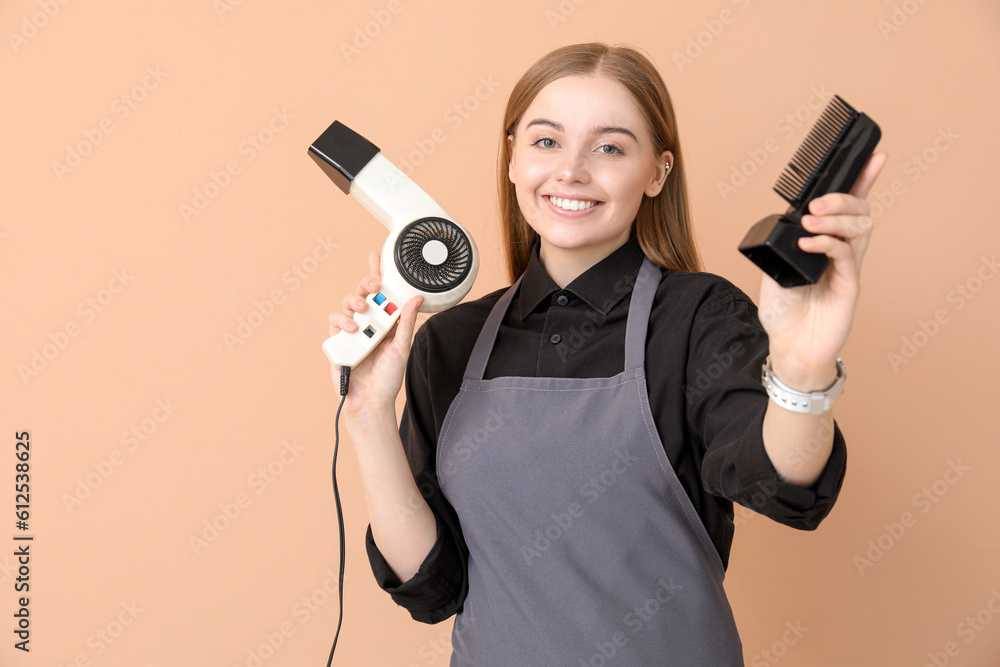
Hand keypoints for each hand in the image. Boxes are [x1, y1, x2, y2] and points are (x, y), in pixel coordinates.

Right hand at [328, 250, 422, 415]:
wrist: (371, 401)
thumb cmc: (388, 378)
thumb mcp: (402, 347)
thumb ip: (406, 322)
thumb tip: (417, 298)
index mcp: (384, 323)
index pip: (381, 295)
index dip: (377, 274)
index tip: (377, 256)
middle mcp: (367, 324)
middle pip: (362, 294)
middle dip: (366, 283)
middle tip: (373, 283)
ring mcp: (350, 332)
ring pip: (346, 305)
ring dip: (355, 302)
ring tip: (363, 310)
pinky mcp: (337, 342)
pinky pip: (334, 322)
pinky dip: (343, 321)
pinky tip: (353, 328)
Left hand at [758, 152, 887, 389]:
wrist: (789, 348)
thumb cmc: (783, 313)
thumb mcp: (773, 271)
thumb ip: (783, 247)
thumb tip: (787, 225)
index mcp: (825, 243)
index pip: (849, 206)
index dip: (863, 180)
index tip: (874, 156)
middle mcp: (841, 251)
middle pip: (860, 210)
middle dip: (841, 198)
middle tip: (816, 207)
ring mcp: (848, 267)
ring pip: (860, 227)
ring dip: (835, 218)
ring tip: (811, 223)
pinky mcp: (849, 285)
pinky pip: (846, 254)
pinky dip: (827, 243)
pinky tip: (808, 245)